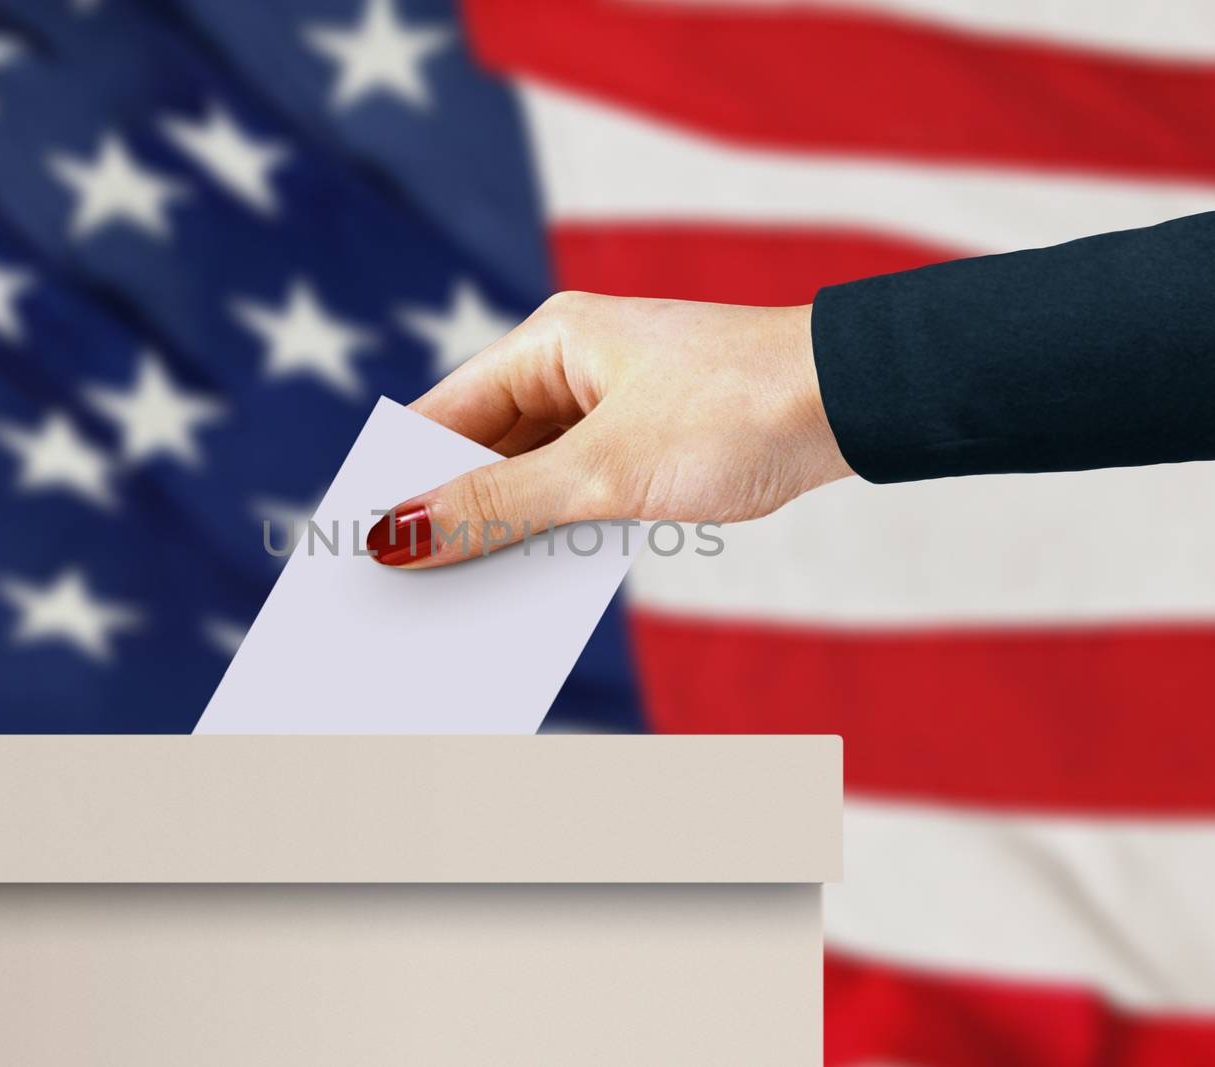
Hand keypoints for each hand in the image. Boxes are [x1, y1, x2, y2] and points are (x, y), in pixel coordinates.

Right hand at [365, 292, 853, 566]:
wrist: (856, 404)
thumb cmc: (734, 411)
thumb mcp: (603, 472)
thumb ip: (498, 509)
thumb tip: (400, 537)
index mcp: (550, 344)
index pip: (444, 414)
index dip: (399, 479)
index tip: (358, 545)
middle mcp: (572, 370)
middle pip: (481, 452)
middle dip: (445, 518)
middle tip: (397, 592)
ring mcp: (611, 410)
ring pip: (529, 481)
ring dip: (500, 537)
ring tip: (453, 607)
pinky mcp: (648, 449)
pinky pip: (577, 497)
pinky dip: (552, 538)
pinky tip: (527, 592)